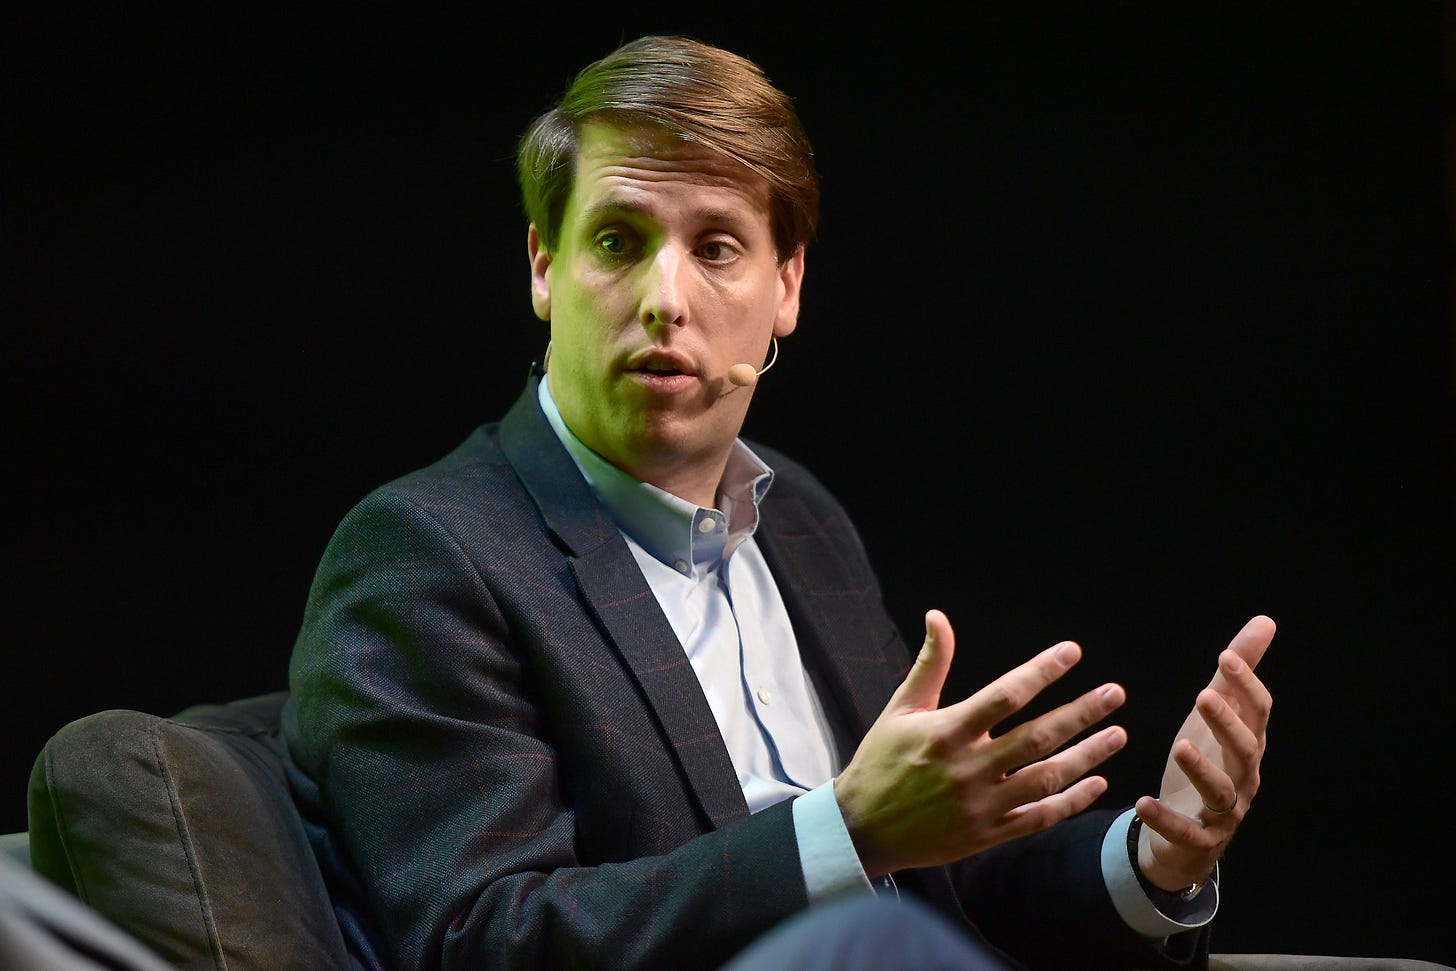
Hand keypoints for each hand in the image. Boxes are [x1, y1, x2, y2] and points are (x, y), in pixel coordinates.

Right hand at [834, 609, 1128, 877]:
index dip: (1041, 671)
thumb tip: (938, 616)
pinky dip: (1071, 801)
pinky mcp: (986, 835)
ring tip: (1117, 734)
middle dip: (1081, 713)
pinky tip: (1096, 782)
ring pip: (1046, 778)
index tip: (1072, 652)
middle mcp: (967, 768)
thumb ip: (930, 663)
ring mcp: (980, 805)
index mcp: (946, 731)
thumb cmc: (881, 760)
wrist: (861, 828)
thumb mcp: (901, 708)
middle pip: (1037, 737)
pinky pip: (1038, 818)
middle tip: (1114, 694)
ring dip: (1087, 756)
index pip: (1005, 695)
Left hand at [1133, 615, 1274, 891]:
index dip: (1246, 685)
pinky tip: (1142, 802)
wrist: (1187, 837)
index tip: (1225, 656)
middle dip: (1227, 723)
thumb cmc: (1205, 764)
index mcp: (1248, 744)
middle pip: (1246, 750)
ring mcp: (1225, 812)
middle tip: (1203, 695)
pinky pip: (1186, 832)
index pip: (1258, 712)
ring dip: (1202, 770)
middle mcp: (1243, 778)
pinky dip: (1165, 819)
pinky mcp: (1199, 840)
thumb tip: (1265, 621)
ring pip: (1221, 792)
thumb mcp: (1216, 717)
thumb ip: (1235, 675)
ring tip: (1180, 746)